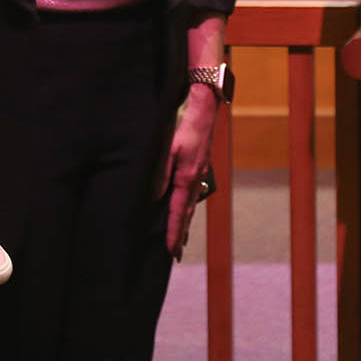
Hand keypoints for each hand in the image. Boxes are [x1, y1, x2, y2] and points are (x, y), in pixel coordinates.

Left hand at [162, 86, 218, 256]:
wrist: (205, 106)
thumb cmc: (184, 124)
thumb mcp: (167, 147)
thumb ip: (160, 172)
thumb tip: (155, 197)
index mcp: (186, 177)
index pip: (178, 212)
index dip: (174, 232)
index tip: (171, 251)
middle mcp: (196, 178)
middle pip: (187, 213)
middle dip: (182, 233)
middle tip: (176, 253)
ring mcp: (200, 172)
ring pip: (191, 203)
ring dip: (185, 221)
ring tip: (180, 237)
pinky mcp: (200, 165)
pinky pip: (193, 192)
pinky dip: (188, 206)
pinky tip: (185, 206)